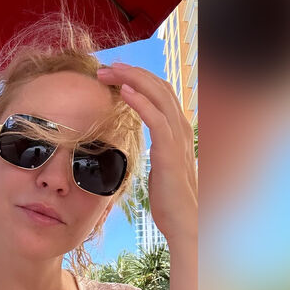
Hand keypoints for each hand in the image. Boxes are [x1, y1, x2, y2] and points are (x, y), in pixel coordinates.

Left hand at [97, 63, 196, 241]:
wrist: (184, 222)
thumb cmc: (169, 200)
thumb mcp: (161, 168)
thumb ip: (156, 151)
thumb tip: (143, 146)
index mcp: (178, 130)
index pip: (160, 93)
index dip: (139, 79)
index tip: (114, 74)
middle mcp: (181, 128)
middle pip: (158, 86)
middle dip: (131, 72)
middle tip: (105, 67)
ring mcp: (178, 138)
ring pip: (157, 95)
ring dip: (131, 79)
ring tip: (108, 72)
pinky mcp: (169, 152)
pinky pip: (155, 118)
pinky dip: (139, 101)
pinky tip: (122, 91)